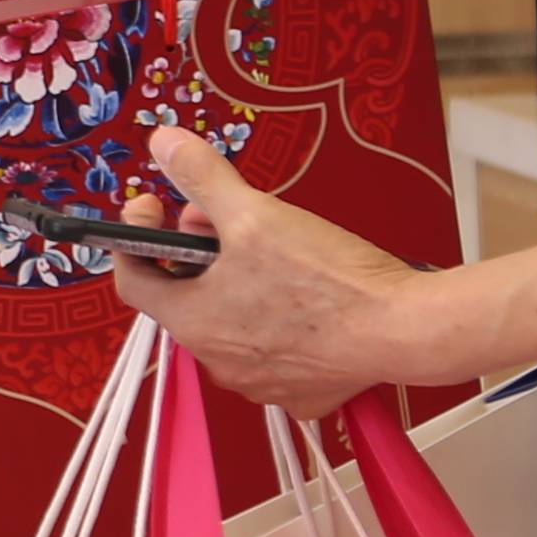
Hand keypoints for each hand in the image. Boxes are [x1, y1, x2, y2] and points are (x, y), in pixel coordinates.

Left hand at [112, 123, 442, 410]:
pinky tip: (302, 295)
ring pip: (231, 325)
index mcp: (194, 322)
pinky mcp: (302, 392)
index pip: (133, 281)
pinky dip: (277, 321)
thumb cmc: (326, 278)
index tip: (156, 206)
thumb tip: (163, 144)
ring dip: (237, 286)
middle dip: (196, 253)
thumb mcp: (255, 213)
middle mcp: (218, 362)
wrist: (402, 330)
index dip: (136, 239)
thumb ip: (204, 178)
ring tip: (270, 252)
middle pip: (186, 298)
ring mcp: (260, 384)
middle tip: (225, 218)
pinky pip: (274, 351)